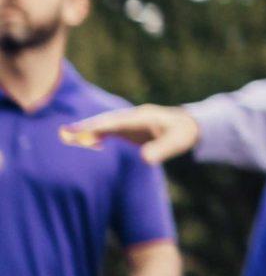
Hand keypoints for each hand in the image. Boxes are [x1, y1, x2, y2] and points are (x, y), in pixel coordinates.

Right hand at [65, 103, 199, 164]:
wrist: (189, 125)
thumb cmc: (183, 133)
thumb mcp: (176, 142)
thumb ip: (161, 149)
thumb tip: (145, 158)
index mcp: (143, 117)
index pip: (117, 122)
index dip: (99, 127)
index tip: (83, 131)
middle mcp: (134, 117)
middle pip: (106, 121)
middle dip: (87, 126)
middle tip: (66, 132)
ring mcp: (130, 122)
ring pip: (105, 125)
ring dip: (88, 130)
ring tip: (67, 136)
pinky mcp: (129, 129)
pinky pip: (109, 131)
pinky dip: (97, 135)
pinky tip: (87, 142)